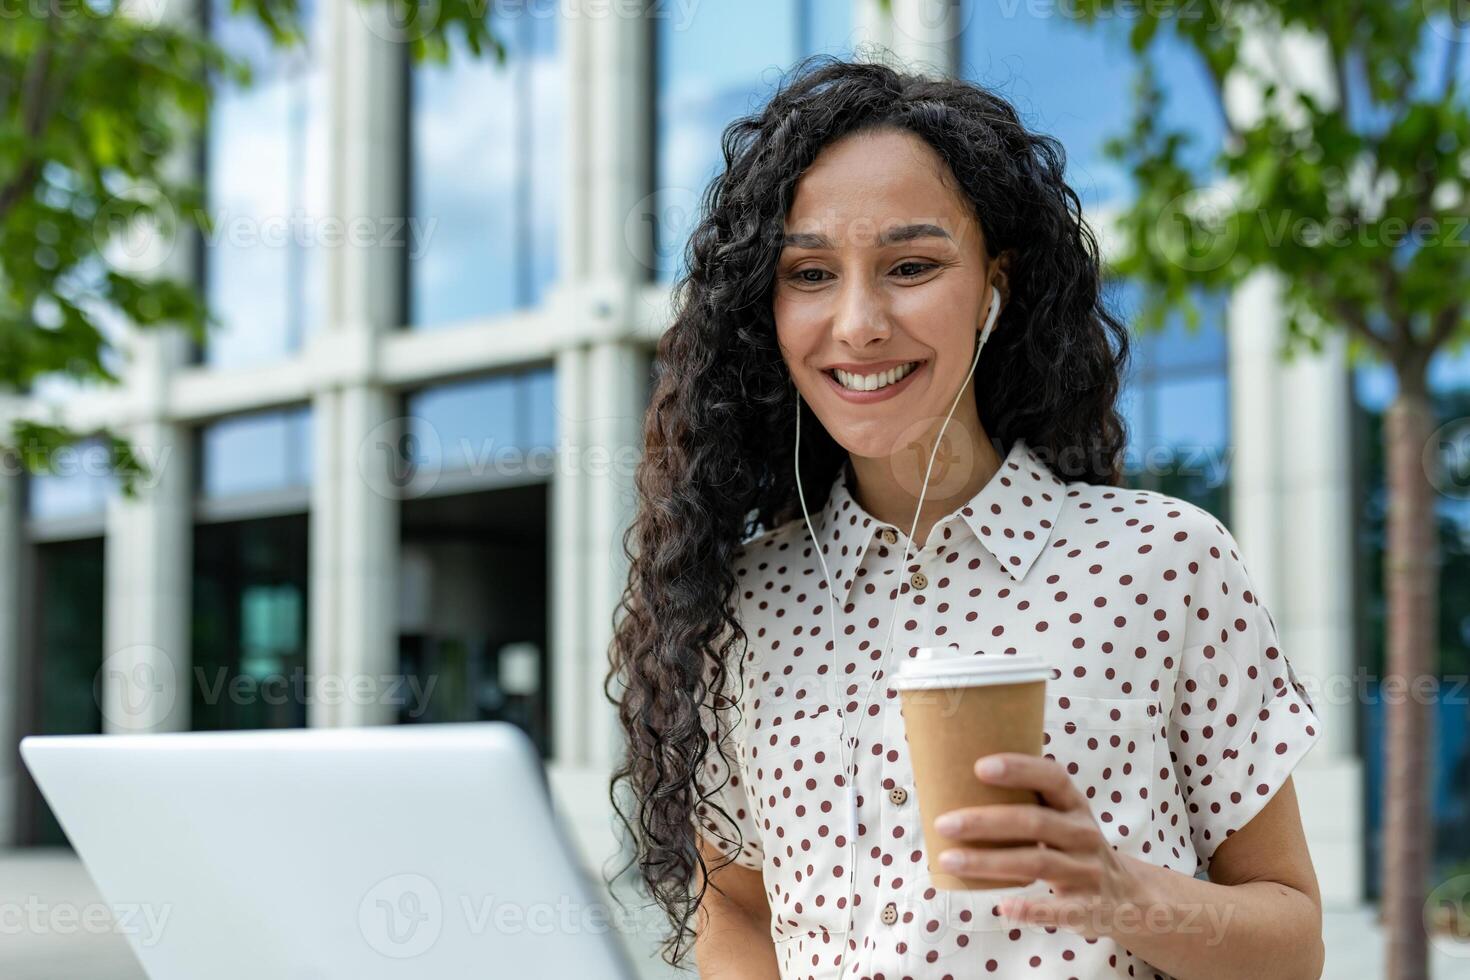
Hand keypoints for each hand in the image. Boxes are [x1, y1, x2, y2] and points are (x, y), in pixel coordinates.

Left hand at [932, 752, 1154, 939]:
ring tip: (949, 859)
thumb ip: (1027, 801)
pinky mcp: (1088, 907)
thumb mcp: (1064, 817)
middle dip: (985, 822)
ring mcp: (1087, 871)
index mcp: (1075, 805)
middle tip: (944, 823)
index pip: (1052, 777)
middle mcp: (1083, 834)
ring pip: (1036, 863)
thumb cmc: (1074, 846)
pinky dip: (1029, 908)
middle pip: (1034, 822)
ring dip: (989, 862)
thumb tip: (955, 782)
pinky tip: (1002, 906)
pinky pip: (1057, 908)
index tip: (979, 767)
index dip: (1019, 769)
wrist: (1128, 897)